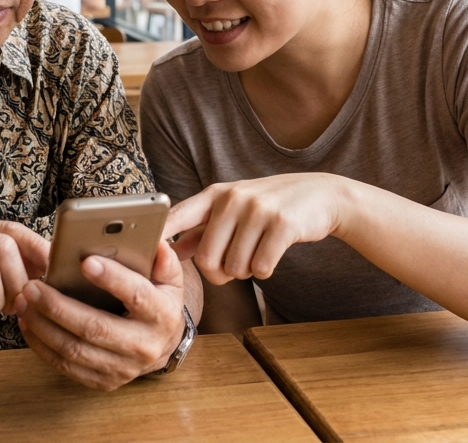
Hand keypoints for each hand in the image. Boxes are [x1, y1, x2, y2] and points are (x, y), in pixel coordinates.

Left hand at [14, 242, 185, 390]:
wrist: (163, 345)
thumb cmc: (158, 303)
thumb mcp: (168, 278)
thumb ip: (163, 259)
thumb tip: (154, 243)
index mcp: (162, 315)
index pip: (137, 296)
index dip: (112, 279)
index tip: (85, 262)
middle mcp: (144, 346)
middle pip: (95, 328)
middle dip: (58, 306)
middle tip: (32, 286)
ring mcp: (123, 368)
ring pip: (75, 350)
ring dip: (43, 326)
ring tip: (24, 302)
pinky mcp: (104, 381)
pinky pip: (66, 366)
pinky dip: (42, 345)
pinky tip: (29, 324)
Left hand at [162, 174, 356, 285]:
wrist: (321, 195)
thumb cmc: (270, 206)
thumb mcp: (233, 208)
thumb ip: (200, 229)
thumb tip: (168, 250)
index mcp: (215, 195)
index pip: (176, 216)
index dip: (158, 238)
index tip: (145, 256)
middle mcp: (233, 198)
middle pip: (206, 259)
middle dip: (219, 273)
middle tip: (235, 265)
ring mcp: (258, 209)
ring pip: (234, 268)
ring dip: (246, 272)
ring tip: (257, 252)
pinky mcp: (282, 224)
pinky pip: (261, 268)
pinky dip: (265, 270)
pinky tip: (273, 254)